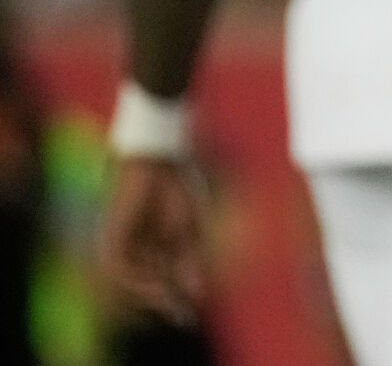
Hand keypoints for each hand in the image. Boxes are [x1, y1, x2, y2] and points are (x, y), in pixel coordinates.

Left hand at [99, 157, 205, 325]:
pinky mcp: (112, 237)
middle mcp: (139, 245)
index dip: (178, 294)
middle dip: (164, 299)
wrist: (159, 161)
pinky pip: (118, 267)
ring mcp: (124, 241)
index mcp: (159, 242)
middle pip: (151, 280)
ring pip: (133, 278)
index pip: (167, 275)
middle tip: (180, 314)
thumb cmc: (177, 187)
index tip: (190, 310)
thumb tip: (195, 290)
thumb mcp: (189, 229)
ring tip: (167, 301)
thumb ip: (189, 260)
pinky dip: (134, 279)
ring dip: (149, 293)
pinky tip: (152, 285)